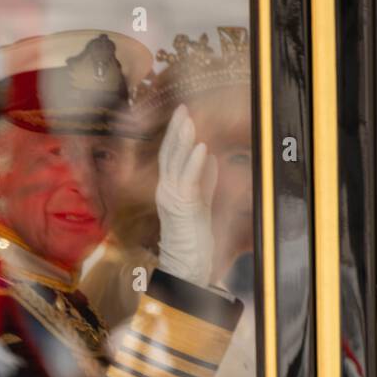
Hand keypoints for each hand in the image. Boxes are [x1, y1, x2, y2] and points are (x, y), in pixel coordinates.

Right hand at [155, 105, 216, 288]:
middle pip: (169, 154)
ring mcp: (171, 199)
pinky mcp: (182, 208)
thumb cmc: (195, 241)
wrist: (187, 268)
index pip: (171, 156)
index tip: (183, 114)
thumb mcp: (202, 205)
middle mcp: (165, 191)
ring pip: (175, 163)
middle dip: (176, 130)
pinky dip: (195, 163)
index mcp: (169, 189)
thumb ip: (205, 182)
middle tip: (182, 108)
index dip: (176, 134)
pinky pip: (188, 181)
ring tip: (189, 120)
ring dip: (183, 140)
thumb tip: (211, 157)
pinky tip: (201, 148)